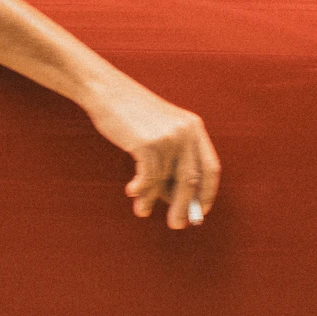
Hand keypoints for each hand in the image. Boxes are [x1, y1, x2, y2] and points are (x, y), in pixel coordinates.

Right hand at [84, 74, 220, 230]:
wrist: (106, 90)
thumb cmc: (130, 114)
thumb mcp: (158, 132)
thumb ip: (170, 160)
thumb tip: (175, 200)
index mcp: (194, 127)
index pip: (210, 168)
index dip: (206, 193)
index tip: (200, 211)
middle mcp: (186, 132)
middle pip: (191, 180)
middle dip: (183, 206)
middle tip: (177, 225)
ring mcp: (168, 138)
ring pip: (165, 181)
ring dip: (153, 200)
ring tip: (142, 212)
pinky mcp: (148, 144)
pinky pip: (148, 178)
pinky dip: (141, 190)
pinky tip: (132, 193)